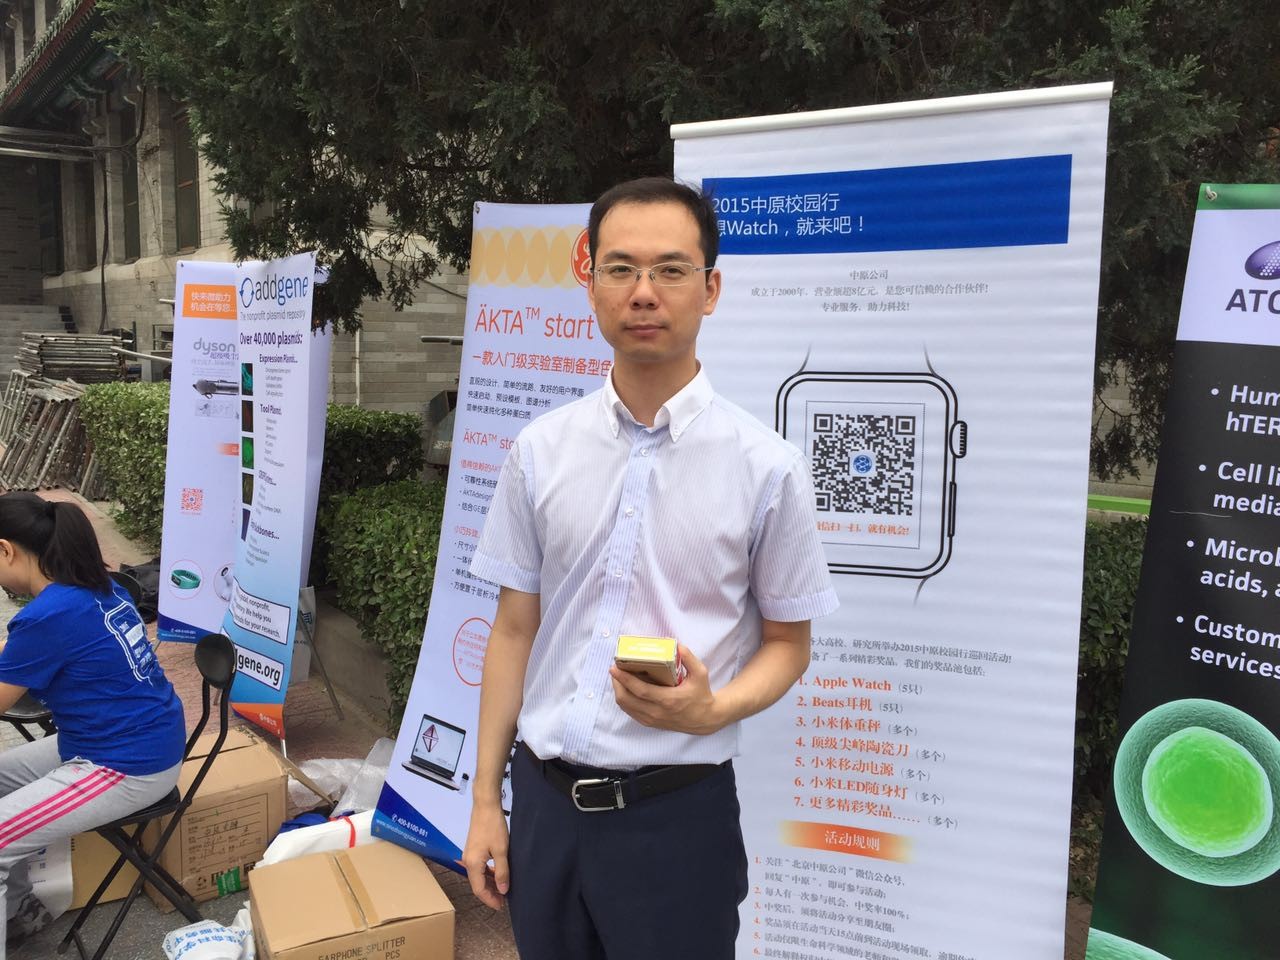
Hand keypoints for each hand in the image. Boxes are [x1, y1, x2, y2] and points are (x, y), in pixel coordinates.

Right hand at [461, 801, 509, 909]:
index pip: (479, 889)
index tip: (501, 906)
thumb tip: (502, 891)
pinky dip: (488, 874)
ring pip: (478, 876)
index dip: (490, 900)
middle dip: (489, 894)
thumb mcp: (501, 851)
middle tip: (503, 901)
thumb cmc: (494, 827)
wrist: (485, 806)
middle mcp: (468, 861)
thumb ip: (502, 872)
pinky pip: (479, 867)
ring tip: (502, 890)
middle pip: (477, 884)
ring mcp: (469, 855)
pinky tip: (497, 874)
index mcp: (472, 864)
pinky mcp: (473, 848)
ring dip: (489, 884)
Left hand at [610, 645, 724, 734]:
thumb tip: (676, 644)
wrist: (705, 719)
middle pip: (627, 699)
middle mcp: (657, 712)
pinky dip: (624, 700)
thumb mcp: (700, 674)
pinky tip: (625, 689)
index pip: (640, 690)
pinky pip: (631, 712)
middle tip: (614, 669)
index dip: (625, 679)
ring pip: (626, 707)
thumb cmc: (702, 695)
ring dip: (618, 691)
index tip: (615, 668)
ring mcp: (652, 719)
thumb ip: (688, 658)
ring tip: (618, 678)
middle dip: (617, 683)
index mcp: (668, 700)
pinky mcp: (650, 723)